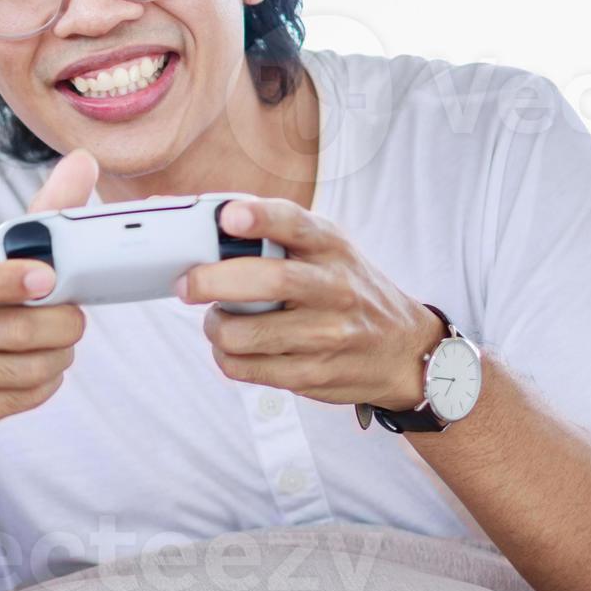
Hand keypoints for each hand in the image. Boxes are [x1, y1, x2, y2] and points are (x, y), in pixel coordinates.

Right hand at [0, 150, 98, 440]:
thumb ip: (38, 217)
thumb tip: (83, 161)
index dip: (7, 281)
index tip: (48, 279)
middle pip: (10, 331)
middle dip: (59, 326)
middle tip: (76, 320)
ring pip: (22, 370)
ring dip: (57, 358)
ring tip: (61, 346)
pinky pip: (17, 401)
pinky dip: (42, 386)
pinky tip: (42, 372)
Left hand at [175, 196, 446, 411]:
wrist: (403, 349)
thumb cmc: (349, 290)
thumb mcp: (330, 251)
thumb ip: (280, 234)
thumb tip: (209, 221)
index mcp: (332, 247)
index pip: (296, 224)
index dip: (260, 218)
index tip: (229, 217)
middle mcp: (333, 288)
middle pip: (268, 281)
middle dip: (213, 281)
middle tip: (187, 284)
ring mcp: (327, 335)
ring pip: (247, 334)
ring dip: (216, 328)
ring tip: (216, 321)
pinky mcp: (314, 374)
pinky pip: (249, 369)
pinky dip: (227, 359)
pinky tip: (234, 349)